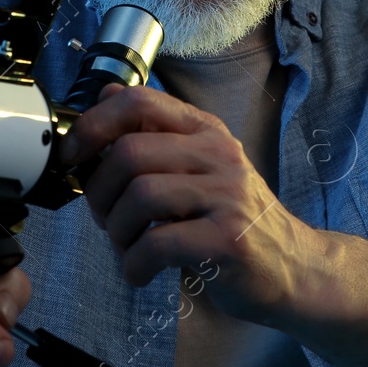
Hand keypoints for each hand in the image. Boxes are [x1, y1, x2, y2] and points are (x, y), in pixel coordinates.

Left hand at [58, 82, 320, 325]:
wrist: (294, 268)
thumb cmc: (235, 220)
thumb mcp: (200, 166)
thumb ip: (156, 135)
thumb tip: (106, 94)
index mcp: (205, 130)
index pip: (138, 101)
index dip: (93, 125)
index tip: (73, 156)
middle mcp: (219, 154)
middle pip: (129, 152)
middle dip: (100, 192)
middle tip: (105, 218)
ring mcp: (227, 195)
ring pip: (140, 196)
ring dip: (116, 231)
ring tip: (125, 248)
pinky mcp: (228, 239)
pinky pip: (158, 244)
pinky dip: (134, 264)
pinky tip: (140, 272)